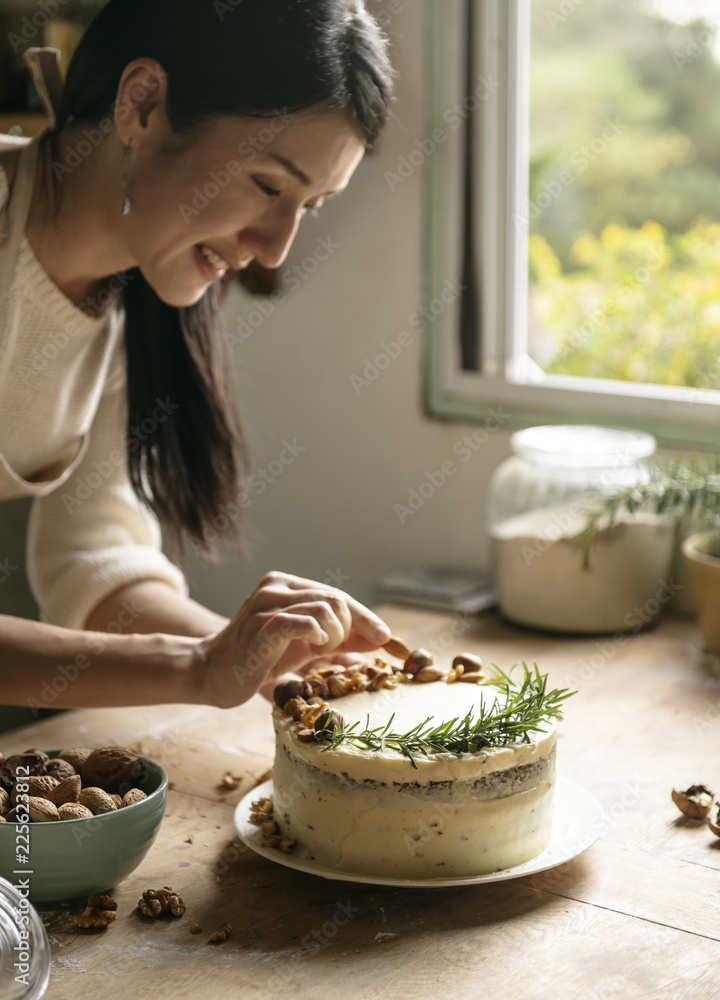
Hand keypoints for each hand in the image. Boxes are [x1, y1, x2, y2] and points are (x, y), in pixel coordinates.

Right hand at [193, 571, 389, 707]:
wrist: (212, 673)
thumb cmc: (260, 658)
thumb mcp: (306, 646)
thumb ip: (340, 639)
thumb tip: (380, 639)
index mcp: (286, 585)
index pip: (337, 595)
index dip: (365, 616)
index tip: (385, 638)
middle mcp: (276, 587)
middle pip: (336, 599)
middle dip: (350, 629)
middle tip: (336, 650)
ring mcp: (266, 604)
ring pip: (325, 608)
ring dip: (334, 635)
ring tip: (318, 650)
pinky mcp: (261, 627)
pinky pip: (302, 622)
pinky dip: (318, 634)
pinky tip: (315, 645)